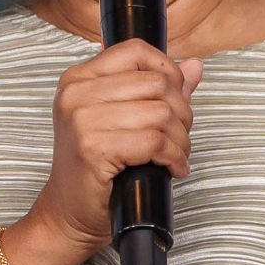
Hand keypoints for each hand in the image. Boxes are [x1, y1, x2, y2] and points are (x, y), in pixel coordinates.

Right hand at [32, 42, 198, 251]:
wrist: (68, 212)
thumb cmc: (96, 169)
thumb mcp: (124, 121)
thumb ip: (158, 91)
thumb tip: (195, 66)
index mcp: (80, 78)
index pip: (136, 51)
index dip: (169, 73)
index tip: (175, 101)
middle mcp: (76, 93)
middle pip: (157, 83)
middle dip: (182, 113)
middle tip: (178, 137)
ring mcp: (82, 119)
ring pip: (161, 113)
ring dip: (180, 140)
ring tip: (175, 156)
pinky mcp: (94, 147)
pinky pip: (155, 142)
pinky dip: (174, 158)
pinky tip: (172, 168)